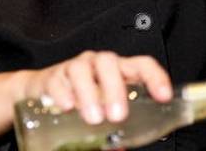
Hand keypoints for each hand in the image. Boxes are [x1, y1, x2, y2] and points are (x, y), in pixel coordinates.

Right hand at [18, 51, 171, 124]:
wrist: (42, 92)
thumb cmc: (81, 101)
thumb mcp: (103, 115)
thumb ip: (113, 133)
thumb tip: (120, 149)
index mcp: (119, 72)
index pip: (141, 65)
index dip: (155, 77)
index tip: (163, 97)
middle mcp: (98, 65)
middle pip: (110, 64)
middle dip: (115, 89)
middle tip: (117, 116)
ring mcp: (75, 67)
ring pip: (82, 69)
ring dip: (89, 93)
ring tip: (93, 117)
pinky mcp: (53, 76)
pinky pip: (58, 80)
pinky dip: (63, 94)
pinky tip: (67, 107)